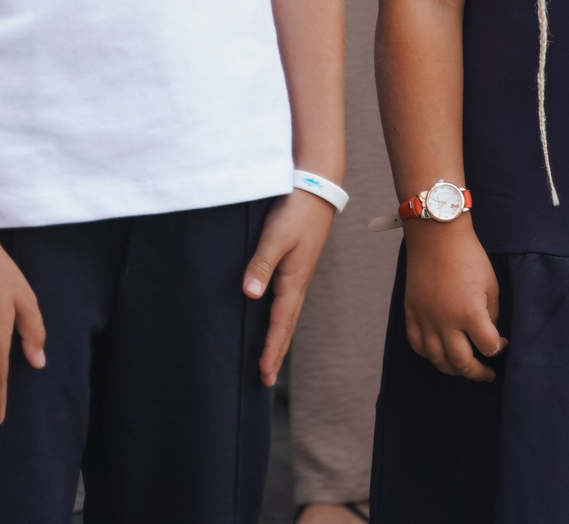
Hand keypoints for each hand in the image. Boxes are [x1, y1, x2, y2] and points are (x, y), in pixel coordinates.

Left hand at [245, 186, 337, 385]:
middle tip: (266, 380)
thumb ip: (262, 264)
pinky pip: (289, 301)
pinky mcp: (297, 265)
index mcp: (294, 280)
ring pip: (289, 315)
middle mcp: (298, 282)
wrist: (318, 188)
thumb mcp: (276, 236)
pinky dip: (282, 319)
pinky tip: (276, 319)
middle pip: (287, 326)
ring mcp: (299, 275)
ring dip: (280, 339)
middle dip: (277, 353)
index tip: (264, 374)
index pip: (280, 323)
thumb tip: (250, 294)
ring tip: (271, 359)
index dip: (271, 350)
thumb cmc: (296, 211)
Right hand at [402, 219, 505, 379]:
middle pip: (462, 364)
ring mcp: (426, 320)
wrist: (437, 237)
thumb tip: (489, 335)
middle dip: (478, 373)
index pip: (488, 347)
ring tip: (464, 367)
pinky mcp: (412, 314)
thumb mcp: (491, 285)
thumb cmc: (469, 257)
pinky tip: (440, 353)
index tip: (502, 343)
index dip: (498, 348)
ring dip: (453, 369)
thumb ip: (491, 315)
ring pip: (438, 361)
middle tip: (487, 373)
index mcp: (470, 313)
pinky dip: (430, 355)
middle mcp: (446, 322)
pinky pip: (418, 346)